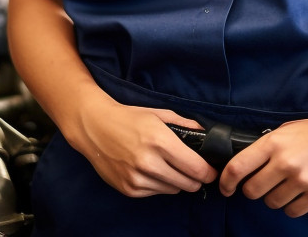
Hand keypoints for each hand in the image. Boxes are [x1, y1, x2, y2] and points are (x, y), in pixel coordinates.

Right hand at [65, 100, 217, 197]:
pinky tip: (153, 170)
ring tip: (171, 166)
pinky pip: (156, 192)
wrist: (95, 128)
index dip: (208, 172)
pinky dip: (160, 184)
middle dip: (196, 178)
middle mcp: (149, 163)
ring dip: (178, 181)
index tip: (212, 171)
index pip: (196, 168)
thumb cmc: (130, 118)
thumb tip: (206, 134)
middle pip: (188, 184)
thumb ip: (185, 124)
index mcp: (160, 141)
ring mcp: (138, 179)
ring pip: (173, 190)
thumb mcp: (159, 114)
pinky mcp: (129, 189)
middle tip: (194, 169)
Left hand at [218, 115, 307, 216]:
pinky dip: (292, 205)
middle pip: (252, 190)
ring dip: (275, 197)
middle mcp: (286, 162)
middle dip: (253, 189)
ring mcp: (302, 180)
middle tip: (262, 184)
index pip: (238, 167)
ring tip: (288, 184)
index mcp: (275, 142)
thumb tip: (248, 163)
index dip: (226, 181)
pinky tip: (300, 192)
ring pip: (272, 203)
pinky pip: (292, 211)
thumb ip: (269, 145)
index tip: (226, 187)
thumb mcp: (289, 129)